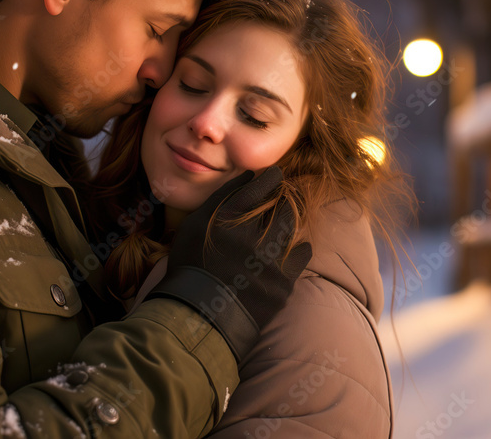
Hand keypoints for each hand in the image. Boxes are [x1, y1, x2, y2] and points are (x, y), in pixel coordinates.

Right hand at [147, 167, 311, 362]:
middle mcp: (253, 236)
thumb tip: (248, 176)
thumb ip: (219, 199)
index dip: (270, 179)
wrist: (197, 316)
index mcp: (229, 219)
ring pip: (291, 227)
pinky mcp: (282, 281)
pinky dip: (299, 248)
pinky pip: (301, 255)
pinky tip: (293, 248)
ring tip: (285, 221)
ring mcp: (270, 260)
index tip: (276, 175)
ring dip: (290, 220)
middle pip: (280, 206)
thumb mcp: (193, 226)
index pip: (258, 188)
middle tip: (283, 197)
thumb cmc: (189, 267)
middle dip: (284, 198)